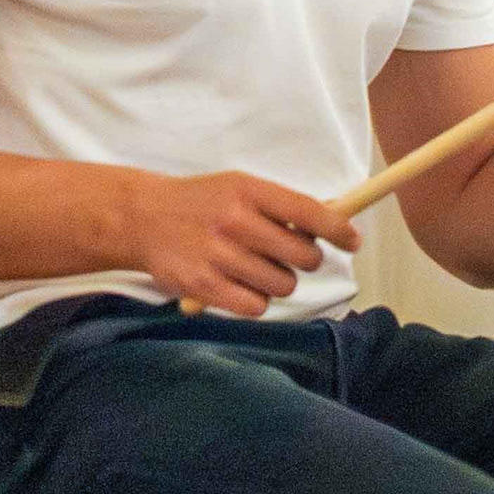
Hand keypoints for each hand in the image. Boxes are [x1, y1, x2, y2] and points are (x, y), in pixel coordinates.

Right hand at [134, 170, 357, 317]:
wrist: (141, 218)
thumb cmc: (200, 203)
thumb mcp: (238, 186)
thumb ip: (279, 204)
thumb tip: (332, 224)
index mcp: (249, 190)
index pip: (310, 212)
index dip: (339, 230)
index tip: (352, 241)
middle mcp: (235, 221)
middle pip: (303, 256)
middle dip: (304, 260)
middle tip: (288, 256)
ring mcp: (218, 254)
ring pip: (283, 285)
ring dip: (278, 282)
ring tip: (255, 269)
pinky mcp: (203, 286)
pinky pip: (255, 306)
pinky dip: (255, 301)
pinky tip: (240, 286)